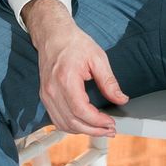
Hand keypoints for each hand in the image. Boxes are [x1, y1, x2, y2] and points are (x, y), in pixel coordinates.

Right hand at [24, 0, 125, 137]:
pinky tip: (84, 124)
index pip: (81, 110)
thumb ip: (109, 81)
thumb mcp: (97, 58)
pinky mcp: (45, 96)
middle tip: (110, 130)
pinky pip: (56, 119)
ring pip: (63, 124)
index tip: (111, 122)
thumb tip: (121, 99)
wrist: (53, 35)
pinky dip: (71, 126)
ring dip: (83, 131)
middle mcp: (52, 90)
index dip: (97, 121)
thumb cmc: (73, 43)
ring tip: (100, 129)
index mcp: (65, 79)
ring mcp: (46, 94)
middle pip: (72, 121)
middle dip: (93, 130)